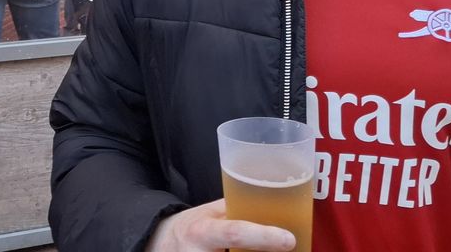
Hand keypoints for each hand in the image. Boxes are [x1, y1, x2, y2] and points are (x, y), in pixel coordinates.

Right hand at [147, 200, 294, 251]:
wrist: (161, 245)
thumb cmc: (192, 228)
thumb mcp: (209, 214)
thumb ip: (237, 210)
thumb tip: (276, 203)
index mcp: (203, 231)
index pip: (235, 233)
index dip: (263, 237)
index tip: (289, 239)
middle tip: (286, 248)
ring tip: (274, 249)